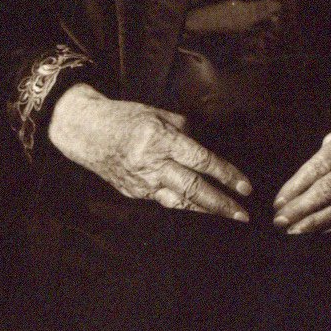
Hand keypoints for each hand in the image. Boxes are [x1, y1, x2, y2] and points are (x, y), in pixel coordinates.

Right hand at [49, 84, 252, 221]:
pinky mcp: (134, 193)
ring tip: (226, 218)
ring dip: (206, 212)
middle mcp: (152, 163)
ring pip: (181, 202)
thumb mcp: (154, 112)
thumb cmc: (122, 116)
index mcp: (159, 138)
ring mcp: (142, 181)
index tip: (245, 186)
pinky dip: (183, 207)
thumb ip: (182, 128)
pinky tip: (197, 211)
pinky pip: (164, 202)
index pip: (201, 160)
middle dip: (222, 203)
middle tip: (243, 215)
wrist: (85, 131)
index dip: (226, 174)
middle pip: (194, 188)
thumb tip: (203, 141)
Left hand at [272, 105, 330, 236]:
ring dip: (314, 222)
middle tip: (279, 220)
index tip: (279, 201)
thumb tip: (303, 184)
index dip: (296, 186)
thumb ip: (327, 155)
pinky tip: (316, 230)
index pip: (319, 167)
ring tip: (292, 230)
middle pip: (328, 190)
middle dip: (301, 208)